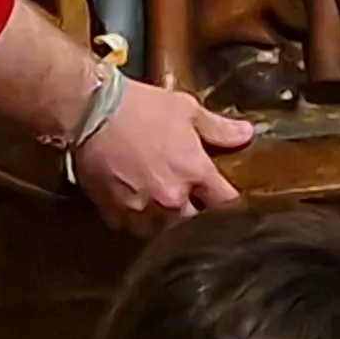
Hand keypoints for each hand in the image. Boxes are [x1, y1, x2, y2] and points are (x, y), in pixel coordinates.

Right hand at [73, 78, 252, 233]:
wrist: (91, 111)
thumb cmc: (141, 107)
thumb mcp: (186, 109)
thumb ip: (218, 128)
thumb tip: (247, 135)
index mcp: (194, 173)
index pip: (225, 203)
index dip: (229, 203)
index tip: (227, 201)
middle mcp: (171, 199)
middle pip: (195, 225)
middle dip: (196, 216)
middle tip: (192, 203)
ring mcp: (141, 210)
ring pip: (162, 231)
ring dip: (165, 221)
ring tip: (162, 207)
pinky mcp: (114, 214)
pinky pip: (131, 226)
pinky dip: (135, 218)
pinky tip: (134, 204)